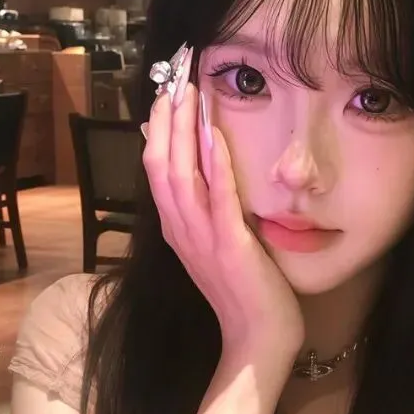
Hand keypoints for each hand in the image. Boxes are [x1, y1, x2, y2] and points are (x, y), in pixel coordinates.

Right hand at [143, 59, 303, 363]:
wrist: (258, 339)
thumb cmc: (243, 291)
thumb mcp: (213, 242)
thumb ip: (199, 205)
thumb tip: (187, 165)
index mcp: (177, 227)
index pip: (155, 167)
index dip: (157, 126)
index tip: (166, 88)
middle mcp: (181, 230)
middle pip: (158, 164)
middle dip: (164, 117)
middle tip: (173, 74)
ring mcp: (201, 239)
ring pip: (178, 175)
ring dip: (181, 130)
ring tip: (186, 90)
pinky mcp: (229, 247)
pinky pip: (217, 199)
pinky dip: (214, 164)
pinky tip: (214, 133)